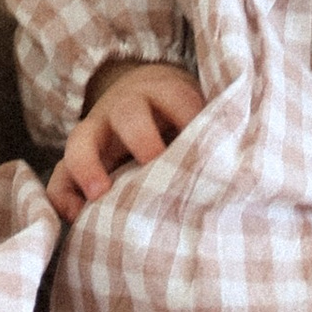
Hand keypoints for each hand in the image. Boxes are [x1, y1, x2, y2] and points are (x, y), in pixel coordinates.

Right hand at [50, 60, 203, 223]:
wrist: (141, 96)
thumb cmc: (182, 117)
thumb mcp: (201, 109)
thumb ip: (217, 129)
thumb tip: (252, 166)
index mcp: (163, 92)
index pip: (178, 98)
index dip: (191, 116)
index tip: (209, 143)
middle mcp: (126, 108)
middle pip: (129, 113)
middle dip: (141, 136)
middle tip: (155, 162)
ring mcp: (96, 133)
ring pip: (81, 141)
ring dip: (88, 166)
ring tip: (100, 194)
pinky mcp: (76, 161)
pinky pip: (58, 176)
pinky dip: (61, 195)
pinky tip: (73, 218)